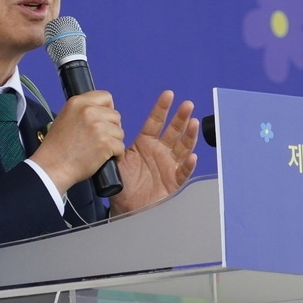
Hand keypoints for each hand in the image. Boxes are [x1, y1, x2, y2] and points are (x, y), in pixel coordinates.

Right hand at [29, 90, 125, 192]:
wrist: (52, 167)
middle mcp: (89, 111)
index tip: (103, 120)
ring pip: (119, 132)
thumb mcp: (65, 117)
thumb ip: (83, 111)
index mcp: (78, 102)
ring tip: (99, 150)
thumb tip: (101, 111)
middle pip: (115, 115)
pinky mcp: (105, 143)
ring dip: (113, 141)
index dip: (107, 109)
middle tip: (99, 139)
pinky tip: (105, 158)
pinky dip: (116, 155)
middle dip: (111, 127)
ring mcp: (98, 127)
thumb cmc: (56, 147)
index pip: (105, 97)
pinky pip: (120, 147)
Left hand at [108, 91, 198, 214]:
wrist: (126, 207)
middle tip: (187, 105)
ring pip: (183, 147)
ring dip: (189, 135)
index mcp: (145, 143)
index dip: (162, 108)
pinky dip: (188, 164)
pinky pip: (183, 171)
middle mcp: (160, 151)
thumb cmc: (122, 184)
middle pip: (174, 131)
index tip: (168, 95)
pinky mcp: (174, 180)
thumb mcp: (116, 161)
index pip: (155, 122)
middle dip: (181, 117)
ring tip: (193, 123)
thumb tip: (109, 130)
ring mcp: (169, 164)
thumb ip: (116, 146)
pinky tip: (192, 157)